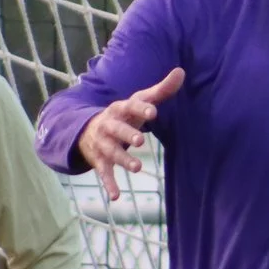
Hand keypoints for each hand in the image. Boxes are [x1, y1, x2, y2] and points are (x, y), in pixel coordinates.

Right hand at [78, 66, 184, 198]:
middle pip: (117, 129)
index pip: (130, 106)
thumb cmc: (123, 115)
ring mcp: (102, 144)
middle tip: (141, 141)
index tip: (153, 112)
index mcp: (120, 109)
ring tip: (137, 167)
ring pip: (111, 151)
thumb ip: (160, 90)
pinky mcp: (99, 160)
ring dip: (123, 159)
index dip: (141, 109)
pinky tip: (116, 196)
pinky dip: (109, 184)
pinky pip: (103, 173)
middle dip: (127, 134)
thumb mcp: (138, 101)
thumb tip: (181, 71)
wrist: (87, 129)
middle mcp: (108, 125)